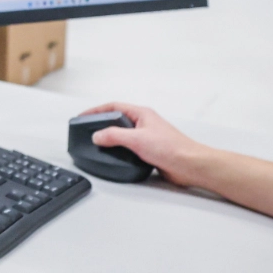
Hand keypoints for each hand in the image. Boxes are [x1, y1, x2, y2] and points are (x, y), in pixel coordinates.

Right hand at [83, 102, 208, 186]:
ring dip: (111, 138)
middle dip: (101, 123)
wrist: (189, 165)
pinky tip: (115, 156)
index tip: (83, 116)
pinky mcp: (149, 151)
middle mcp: (144, 123)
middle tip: (87, 130)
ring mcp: (147, 137)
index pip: (113, 107)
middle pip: (117, 119)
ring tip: (97, 143)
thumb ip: (114, 136)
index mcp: (142, 114)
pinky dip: (119, 150)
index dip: (96, 110)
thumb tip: (98, 135)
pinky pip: (129, 147)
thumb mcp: (137, 139)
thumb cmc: (172, 148)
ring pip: (123, 134)